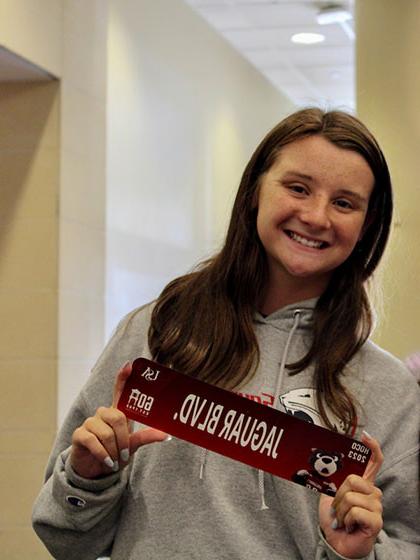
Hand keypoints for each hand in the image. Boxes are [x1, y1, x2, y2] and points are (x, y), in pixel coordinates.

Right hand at [70, 362, 167, 478]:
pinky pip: (92, 440)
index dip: (123, 377)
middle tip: (125, 454)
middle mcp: (103, 414)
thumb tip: (166, 435)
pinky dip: (102, 454)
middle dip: (123, 440)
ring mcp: (90, 422)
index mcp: (118, 413)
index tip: (129, 365)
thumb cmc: (116, 454)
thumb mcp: (132, 446)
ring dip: (113, 451)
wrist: (96, 471)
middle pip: (118, 417)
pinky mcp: (79, 434)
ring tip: (114, 461)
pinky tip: (107, 462)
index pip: (119, 390)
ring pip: (106, 432)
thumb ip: (145, 437)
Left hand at [319, 432, 383, 557]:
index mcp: (363, 483)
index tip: (364, 436)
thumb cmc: (334, 518)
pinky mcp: (376, 521)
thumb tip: (320, 460)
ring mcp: (376, 507)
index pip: (374, 461)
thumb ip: (331, 479)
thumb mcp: (330, 494)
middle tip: (336, 508)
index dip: (372, 447)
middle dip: (337, 495)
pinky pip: (354, 511)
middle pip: (353, 479)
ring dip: (339, 510)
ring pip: (350, 496)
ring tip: (343, 519)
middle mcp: (373, 492)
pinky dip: (345, 520)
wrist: (336, 541)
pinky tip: (349, 526)